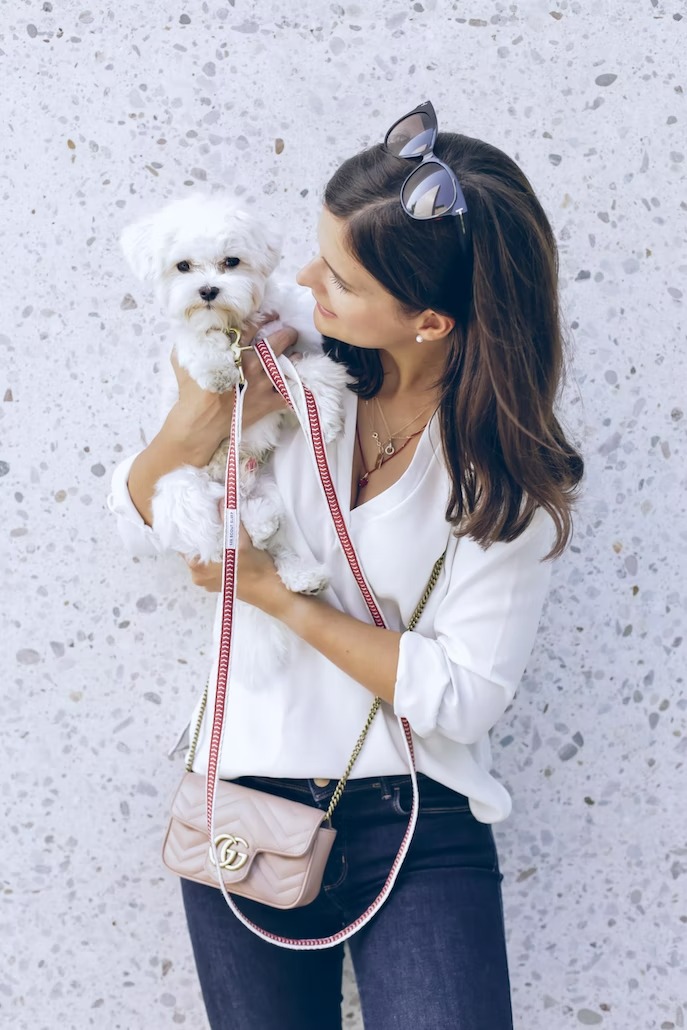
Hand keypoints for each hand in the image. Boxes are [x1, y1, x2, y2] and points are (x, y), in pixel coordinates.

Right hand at [168, 317, 297, 450]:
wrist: (200, 422)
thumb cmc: (191, 391)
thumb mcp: (185, 358)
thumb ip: (194, 341)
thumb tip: (195, 328)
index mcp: (234, 350)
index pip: (254, 327)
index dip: (264, 318)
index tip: (272, 315)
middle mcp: (252, 364)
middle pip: (277, 342)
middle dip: (287, 334)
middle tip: (290, 331)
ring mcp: (263, 385)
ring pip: (288, 366)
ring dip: (294, 358)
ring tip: (296, 354)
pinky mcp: (268, 403)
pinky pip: (290, 394)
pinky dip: (298, 388)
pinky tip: (300, 382)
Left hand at [183, 518, 288, 614]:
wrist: (273, 593)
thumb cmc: (257, 572)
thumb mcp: (242, 543)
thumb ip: (230, 522)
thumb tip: (221, 500)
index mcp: (198, 569)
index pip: (183, 544)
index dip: (188, 528)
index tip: (194, 512)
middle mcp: (199, 577)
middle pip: (193, 549)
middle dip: (200, 533)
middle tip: (206, 513)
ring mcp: (209, 581)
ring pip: (203, 556)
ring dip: (209, 542)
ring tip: (216, 524)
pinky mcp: (220, 582)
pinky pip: (212, 563)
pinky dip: (216, 552)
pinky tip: (224, 541)